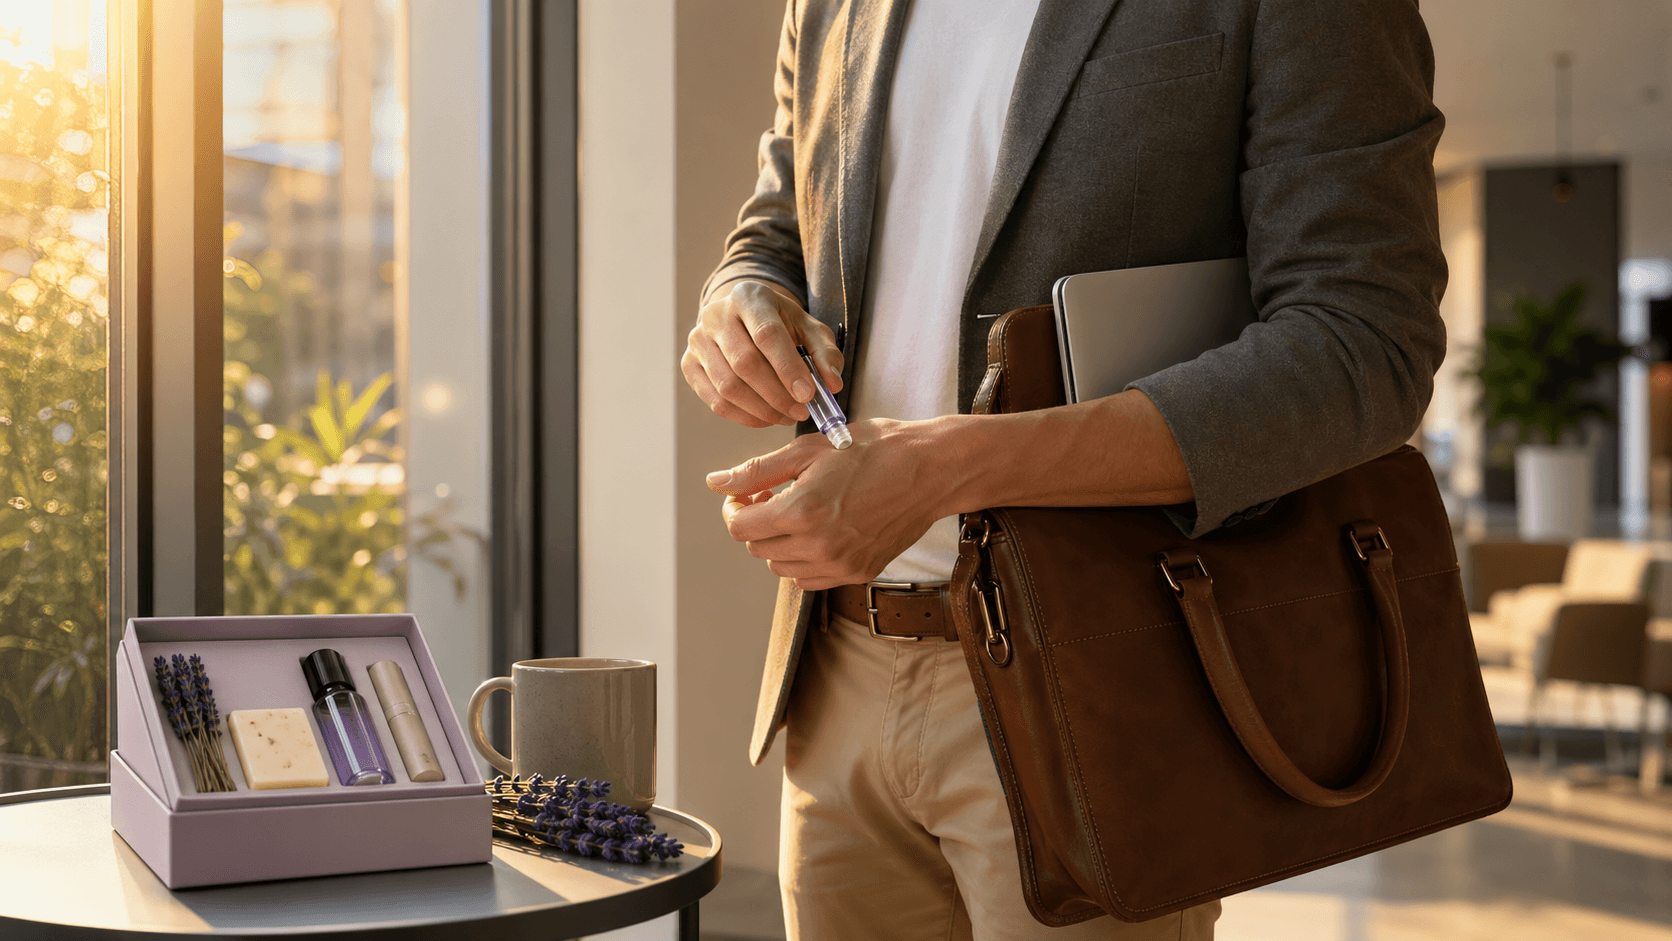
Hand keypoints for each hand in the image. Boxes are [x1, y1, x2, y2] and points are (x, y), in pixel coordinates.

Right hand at [682, 279, 843, 427]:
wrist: (740, 316)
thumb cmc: (778, 322)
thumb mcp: (807, 327)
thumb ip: (825, 352)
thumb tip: (832, 384)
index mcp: (749, 297)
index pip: (766, 334)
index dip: (787, 368)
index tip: (808, 395)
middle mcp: (716, 315)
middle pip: (745, 363)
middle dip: (777, 395)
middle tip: (801, 411)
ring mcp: (698, 340)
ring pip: (728, 386)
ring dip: (762, 409)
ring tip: (786, 416)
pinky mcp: (689, 364)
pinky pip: (715, 401)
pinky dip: (744, 416)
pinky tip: (766, 418)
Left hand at [707, 420, 953, 589]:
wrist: (930, 469)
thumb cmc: (873, 450)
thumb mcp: (808, 450)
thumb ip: (758, 470)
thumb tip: (716, 482)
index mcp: (801, 512)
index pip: (739, 527)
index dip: (734, 509)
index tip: (747, 495)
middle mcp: (818, 546)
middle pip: (757, 549)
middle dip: (757, 523)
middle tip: (774, 497)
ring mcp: (839, 565)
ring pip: (781, 567)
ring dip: (780, 543)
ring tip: (801, 513)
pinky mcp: (857, 573)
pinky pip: (810, 578)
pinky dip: (804, 560)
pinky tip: (820, 531)